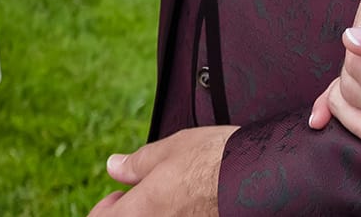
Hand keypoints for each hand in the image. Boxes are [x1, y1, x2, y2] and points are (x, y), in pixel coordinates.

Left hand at [85, 125, 236, 214]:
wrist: (253, 176)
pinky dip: (173, 214)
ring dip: (153, 212)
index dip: (107, 208)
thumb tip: (113, 165)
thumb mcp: (169, 149)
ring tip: (168, 197)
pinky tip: (187, 203)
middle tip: (143, 195)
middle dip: (129, 211)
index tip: (119, 195)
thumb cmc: (211, 158)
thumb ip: (136, 163)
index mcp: (138, 210)